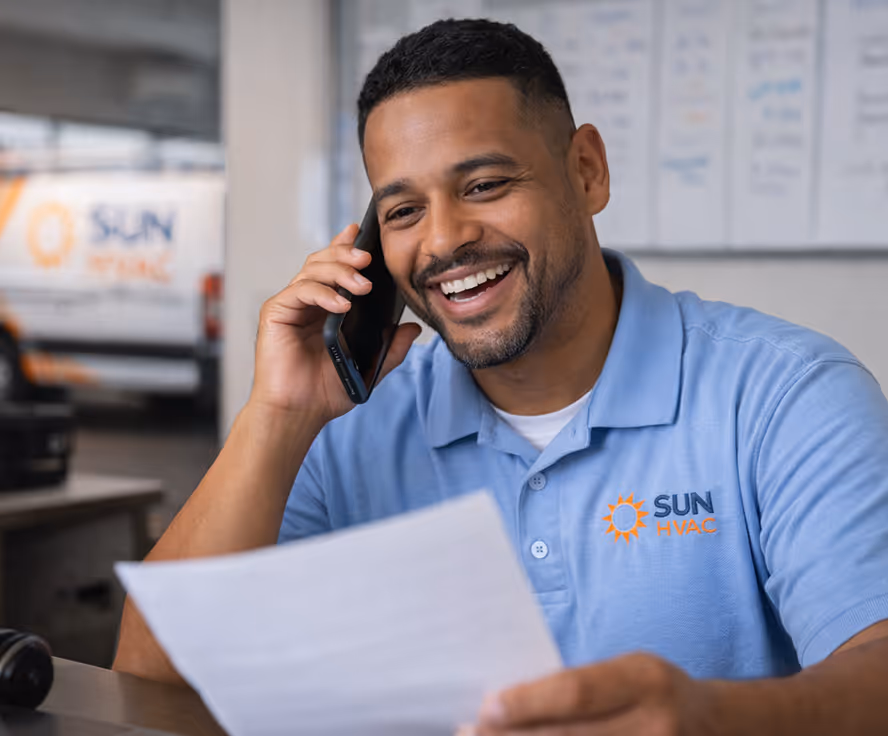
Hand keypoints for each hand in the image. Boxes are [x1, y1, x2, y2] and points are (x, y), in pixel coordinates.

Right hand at [249, 223, 420, 423]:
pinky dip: (323, 293)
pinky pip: (300, 291)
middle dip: (347, 254)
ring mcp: (290, 304)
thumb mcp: (369, 366)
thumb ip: (391, 347)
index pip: (336, 266)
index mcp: (326, 306)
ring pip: (312, 269)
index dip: (347, 245)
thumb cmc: (326, 391)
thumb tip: (413, 329)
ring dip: (340, 272)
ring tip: (363, 285)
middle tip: (369, 259)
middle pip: (324, 260)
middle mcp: (307, 300)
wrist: (300, 412)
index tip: (363, 231)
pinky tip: (342, 305)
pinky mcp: (276, 312)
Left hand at [464, 653, 719, 734]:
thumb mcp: (627, 671)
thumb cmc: (656, 692)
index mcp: (646, 679)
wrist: (724, 729)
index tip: (486, 706)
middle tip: (469, 733)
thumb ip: (579, 685)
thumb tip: (505, 705)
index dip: (528, 702)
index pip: (577, 692)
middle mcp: (656, 725)